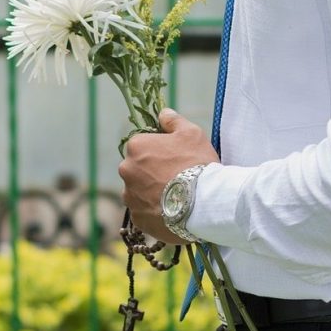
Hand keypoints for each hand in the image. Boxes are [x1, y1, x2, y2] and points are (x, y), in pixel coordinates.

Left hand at [118, 108, 219, 243]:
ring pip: (138, 192)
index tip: (173, 159)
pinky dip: (154, 212)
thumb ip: (173, 121)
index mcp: (136, 147)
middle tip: (175, 178)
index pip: (141, 146)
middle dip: (151, 173)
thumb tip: (162, 113)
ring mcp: (130, 196)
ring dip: (150, 193)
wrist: (204, 202)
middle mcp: (126, 170)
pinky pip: (143, 212)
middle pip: (137, 169)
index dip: (158, 152)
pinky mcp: (137, 218)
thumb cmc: (197, 163)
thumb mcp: (191, 134)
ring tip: (174, 198)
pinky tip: (171, 211)